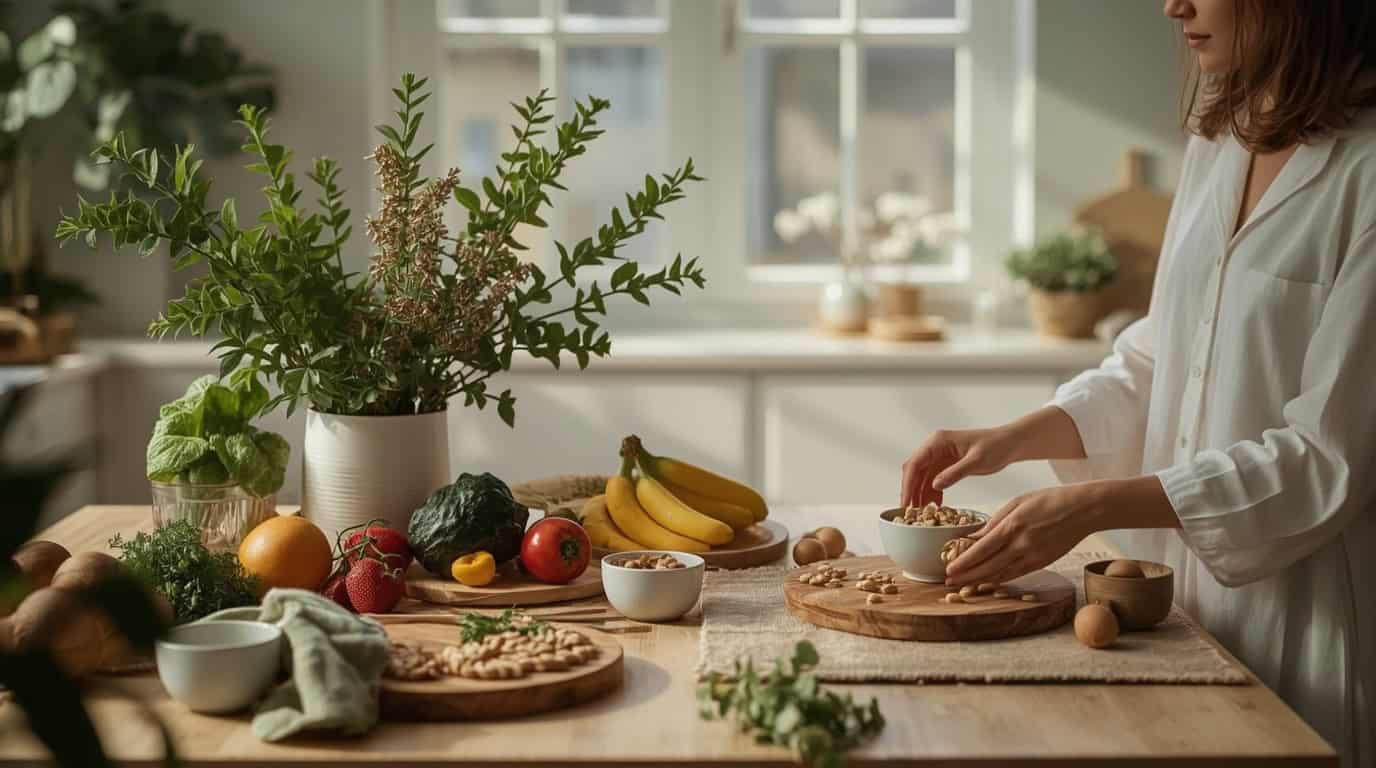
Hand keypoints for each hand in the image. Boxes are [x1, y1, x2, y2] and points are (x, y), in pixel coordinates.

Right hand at [899, 427, 1019, 508]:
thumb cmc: (996, 446)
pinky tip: (935, 506)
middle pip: (914, 471)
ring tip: (922, 514)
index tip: (906, 503)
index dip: (908, 485)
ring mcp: (940, 455)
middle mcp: (935, 447)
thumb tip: (934, 485)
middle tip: (909, 513)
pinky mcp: (947, 464)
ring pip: (922, 477)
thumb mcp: (977, 461)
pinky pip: (933, 480)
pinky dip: (932, 493)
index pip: (915, 464)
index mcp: (938, 441)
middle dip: (911, 491)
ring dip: (920, 494)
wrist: (1010, 443)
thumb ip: (955, 473)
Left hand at [943, 483, 1104, 586]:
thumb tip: (976, 535)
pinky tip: (989, 582)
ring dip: (980, 581)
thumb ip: (996, 520)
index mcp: (1013, 525)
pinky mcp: (1043, 562)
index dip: (964, 562)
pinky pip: (1017, 574)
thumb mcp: (1018, 502)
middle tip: (949, 582)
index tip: (949, 569)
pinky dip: (1001, 580)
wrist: (1084, 510)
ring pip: (1001, 574)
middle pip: (988, 566)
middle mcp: (1021, 544)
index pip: (982, 549)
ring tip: (964, 586)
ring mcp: (1033, 556)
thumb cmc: (1050, 500)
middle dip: (966, 576)